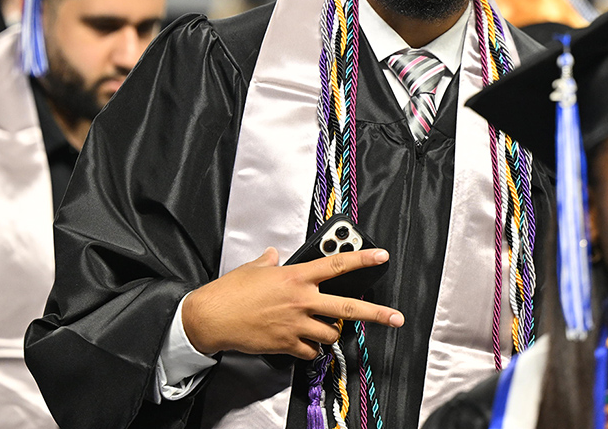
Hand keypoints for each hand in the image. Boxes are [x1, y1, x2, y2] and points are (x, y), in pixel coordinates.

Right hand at [182, 247, 403, 359]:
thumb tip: (274, 256)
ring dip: (331, 332)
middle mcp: (301, 300)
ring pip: (330, 333)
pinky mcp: (286, 344)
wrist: (211, 317)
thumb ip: (270, 261)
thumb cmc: (230, 291)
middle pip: (348, 308)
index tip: (381, 257)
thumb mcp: (254, 268)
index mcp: (296, 276)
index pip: (336, 264)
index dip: (362, 259)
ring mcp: (296, 324)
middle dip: (376, 313)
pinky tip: (303, 343)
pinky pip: (310, 350)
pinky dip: (310, 348)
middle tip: (396, 317)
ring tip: (324, 327)